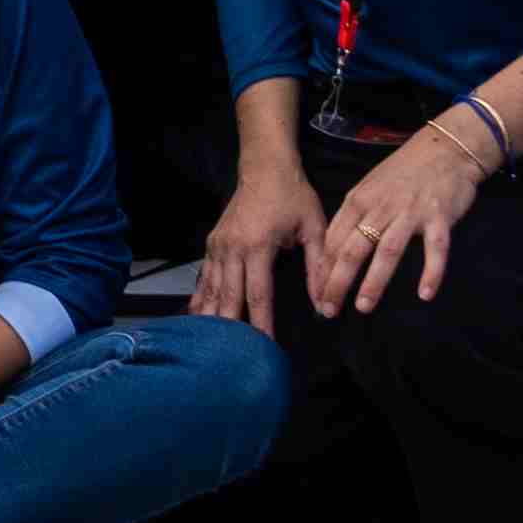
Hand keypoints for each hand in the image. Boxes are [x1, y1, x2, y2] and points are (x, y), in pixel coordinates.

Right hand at [195, 151, 324, 333]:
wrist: (264, 167)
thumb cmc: (293, 196)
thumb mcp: (314, 228)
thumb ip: (318, 267)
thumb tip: (325, 304)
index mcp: (257, 245)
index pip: (258, 293)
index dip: (261, 322)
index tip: (264, 346)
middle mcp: (232, 248)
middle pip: (229, 296)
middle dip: (232, 327)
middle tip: (232, 355)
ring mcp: (218, 245)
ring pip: (213, 289)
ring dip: (212, 316)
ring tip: (209, 345)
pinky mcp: (212, 243)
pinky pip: (205, 277)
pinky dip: (201, 298)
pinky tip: (197, 317)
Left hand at [308, 117, 496, 316]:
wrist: (446, 149)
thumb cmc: (403, 173)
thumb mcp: (369, 188)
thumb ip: (353, 217)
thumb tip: (332, 251)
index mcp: (359, 200)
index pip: (333, 240)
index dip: (322, 270)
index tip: (316, 296)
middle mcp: (381, 208)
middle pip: (353, 248)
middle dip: (338, 281)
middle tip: (328, 310)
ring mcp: (411, 213)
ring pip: (388, 251)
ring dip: (374, 281)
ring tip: (363, 306)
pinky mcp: (439, 218)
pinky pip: (435, 249)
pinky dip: (431, 272)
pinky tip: (425, 294)